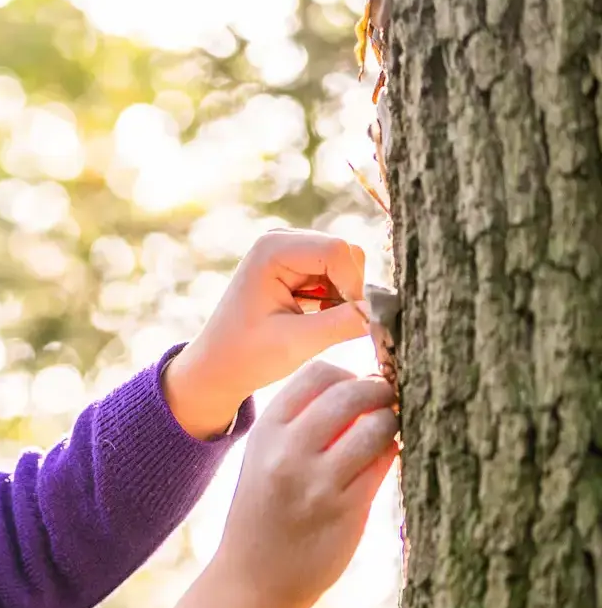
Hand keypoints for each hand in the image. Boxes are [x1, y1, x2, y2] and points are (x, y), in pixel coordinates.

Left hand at [163, 229, 372, 438]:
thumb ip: (343, 323)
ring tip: (319, 327)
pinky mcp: (298, 266)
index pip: (338, 251)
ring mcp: (291, 250)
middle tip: (332, 328)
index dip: (354, 286)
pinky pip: (338, 275)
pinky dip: (337, 300)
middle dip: (350, 291)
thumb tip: (388, 311)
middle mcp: (282, 239)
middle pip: (346, 254)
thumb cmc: (247, 357)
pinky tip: (316, 321)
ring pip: (347, 265)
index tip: (353, 322)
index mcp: (273, 249)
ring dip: (344, 298)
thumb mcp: (297, 343)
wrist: (218, 367)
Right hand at [169, 361, 397, 607]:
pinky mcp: (346, 508)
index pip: (319, 372)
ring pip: (376, 424)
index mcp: (266, 431)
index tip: (358, 389)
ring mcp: (317, 481)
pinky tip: (387, 459)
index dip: (349, 374)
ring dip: (392, 423)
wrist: (252, 580)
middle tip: (389, 403)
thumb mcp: (265, 459)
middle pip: (352, 390)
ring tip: (389, 433)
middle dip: (380, 390)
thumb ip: (301, 424)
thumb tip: (360, 385)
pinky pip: (385, 462)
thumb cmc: (265, 514)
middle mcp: (288, 451)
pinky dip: (394, 452)